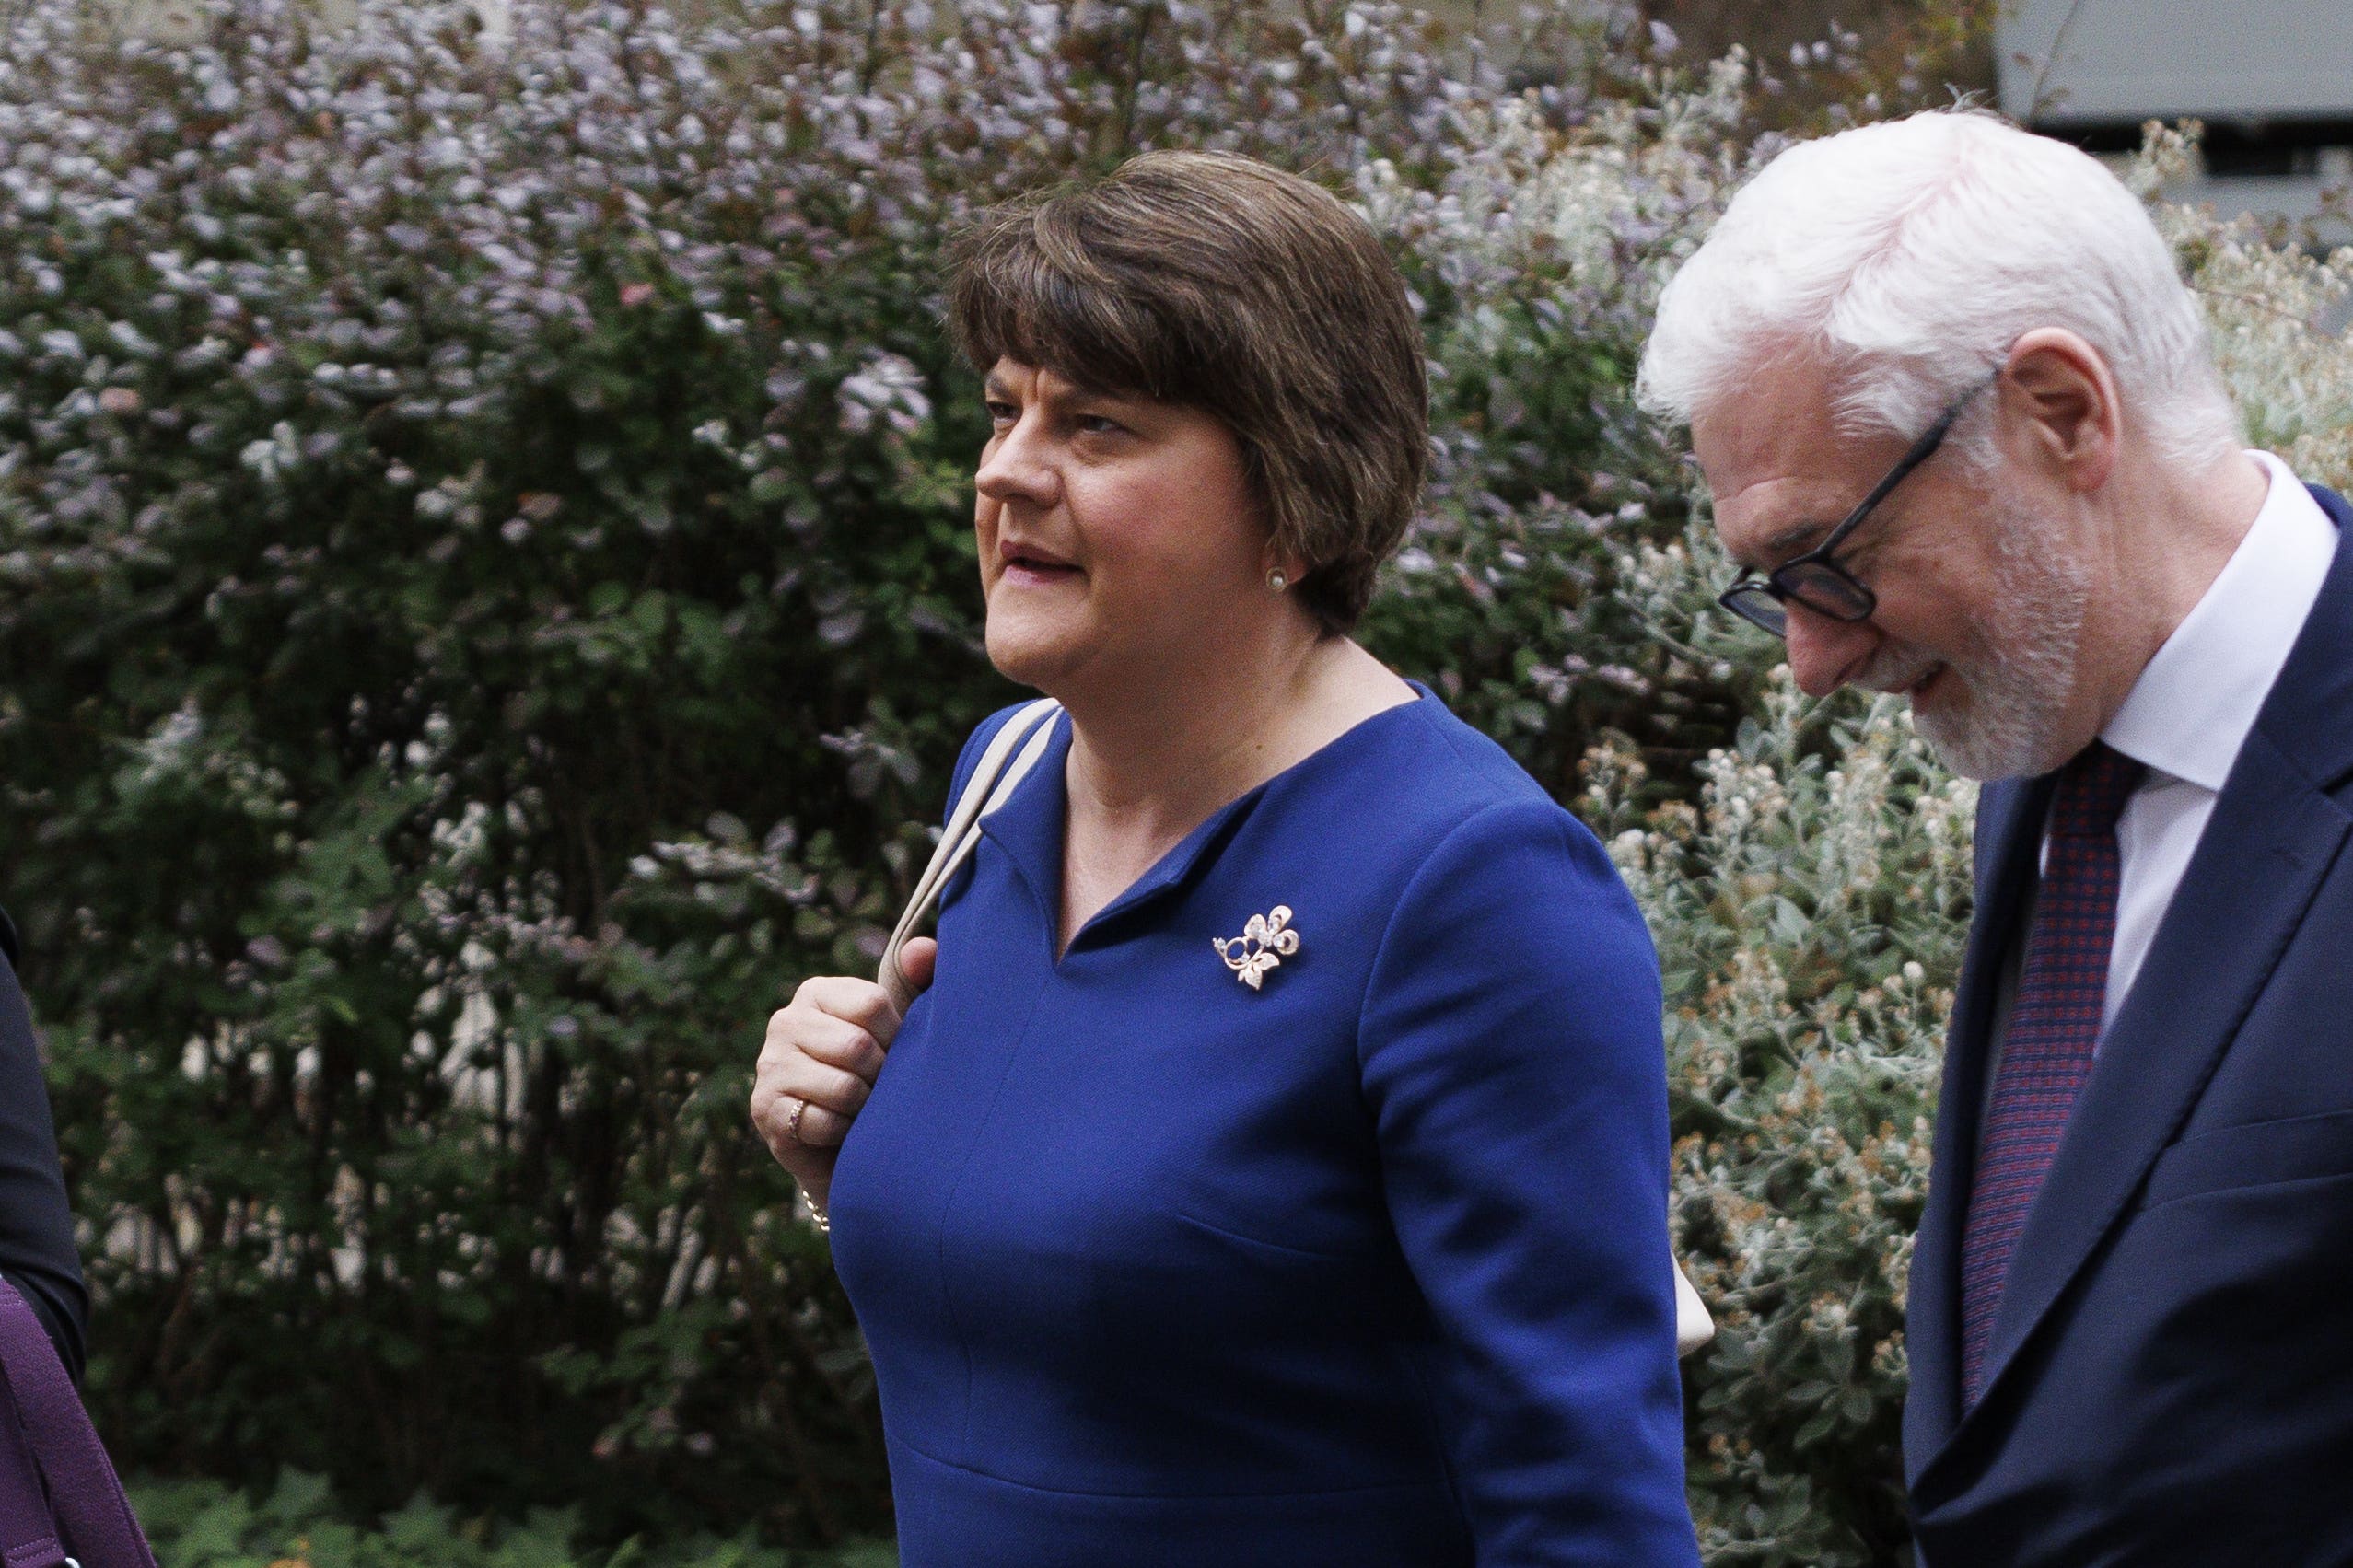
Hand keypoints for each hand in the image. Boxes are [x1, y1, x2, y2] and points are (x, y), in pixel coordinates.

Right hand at [750, 937, 936, 1213]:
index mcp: (818, 992)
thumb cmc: (877, 1075)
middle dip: (881, 1077)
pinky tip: (839, 1131)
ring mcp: (769, 1065)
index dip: (896, 1036)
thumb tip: (924, 948)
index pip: (873, 1004)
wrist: (845, 1146)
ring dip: (864, 1108)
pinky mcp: (765, 1109)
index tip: (893, 1052)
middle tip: (878, 1088)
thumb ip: (919, 980)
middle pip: (857, 1047)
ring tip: (860, 1110)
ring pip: (844, 1088)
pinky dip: (843, 1133)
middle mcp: (786, 1021)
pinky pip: (824, 1122)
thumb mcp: (899, 1025)